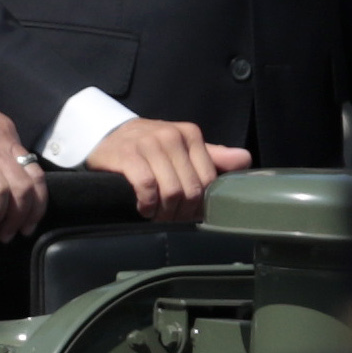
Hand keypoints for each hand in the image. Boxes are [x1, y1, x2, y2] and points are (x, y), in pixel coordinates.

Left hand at [0, 76, 45, 239]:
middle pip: (23, 188)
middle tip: (6, 236)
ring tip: (24, 226)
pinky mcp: (10, 131)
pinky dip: (33, 188)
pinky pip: (31, 163)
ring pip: (35, 176)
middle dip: (18, 218)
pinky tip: (25, 204)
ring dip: (34, 206)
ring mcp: (5, 135)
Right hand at [89, 115, 250, 223]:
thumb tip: (245, 160)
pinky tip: (143, 208)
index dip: (200, 203)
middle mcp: (172, 135)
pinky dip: (147, 205)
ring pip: (171, 190)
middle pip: (191, 189)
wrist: (106, 138)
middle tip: (171, 218)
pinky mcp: (128, 155)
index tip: (188, 212)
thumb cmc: (149, 148)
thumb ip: (213, 157)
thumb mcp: (182, 149)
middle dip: (182, 211)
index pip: (208, 179)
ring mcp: (149, 143)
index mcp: (190, 134)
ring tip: (157, 214)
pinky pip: (147, 187)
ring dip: (164, 212)